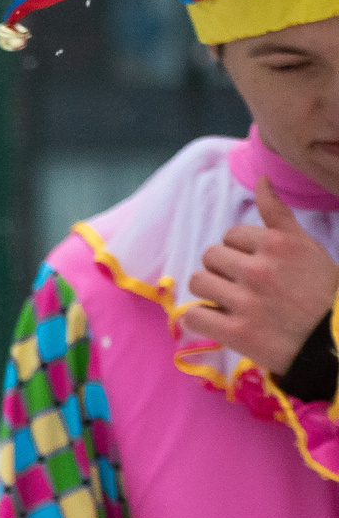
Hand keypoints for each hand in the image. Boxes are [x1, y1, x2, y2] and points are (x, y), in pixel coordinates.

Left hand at [182, 180, 338, 373]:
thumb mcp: (306, 245)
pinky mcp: (237, 333)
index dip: (240, 252)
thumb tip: (260, 179)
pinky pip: (192, 317)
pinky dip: (200, 320)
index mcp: (278, 244)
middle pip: (209, 257)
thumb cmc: (321, 290)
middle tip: (242, 286)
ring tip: (230, 303)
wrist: (333, 338)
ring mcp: (246, 302)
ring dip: (209, 293)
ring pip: (197, 283)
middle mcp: (260, 269)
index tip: (257, 266)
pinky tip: (218, 322)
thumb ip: (278, 214)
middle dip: (222, 270)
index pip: (231, 235)